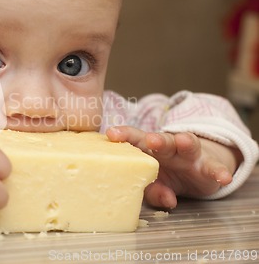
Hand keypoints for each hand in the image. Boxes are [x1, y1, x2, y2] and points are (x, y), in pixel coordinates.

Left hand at [106, 126, 241, 208]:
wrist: (197, 172)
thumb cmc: (167, 175)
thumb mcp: (157, 185)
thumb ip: (155, 191)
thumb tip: (166, 200)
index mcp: (149, 151)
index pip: (134, 140)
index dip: (124, 135)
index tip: (111, 134)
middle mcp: (169, 148)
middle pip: (161, 140)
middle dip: (155, 139)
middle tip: (150, 140)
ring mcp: (189, 155)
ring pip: (187, 145)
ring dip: (185, 142)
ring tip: (183, 141)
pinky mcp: (208, 165)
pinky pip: (214, 168)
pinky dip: (219, 172)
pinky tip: (223, 177)